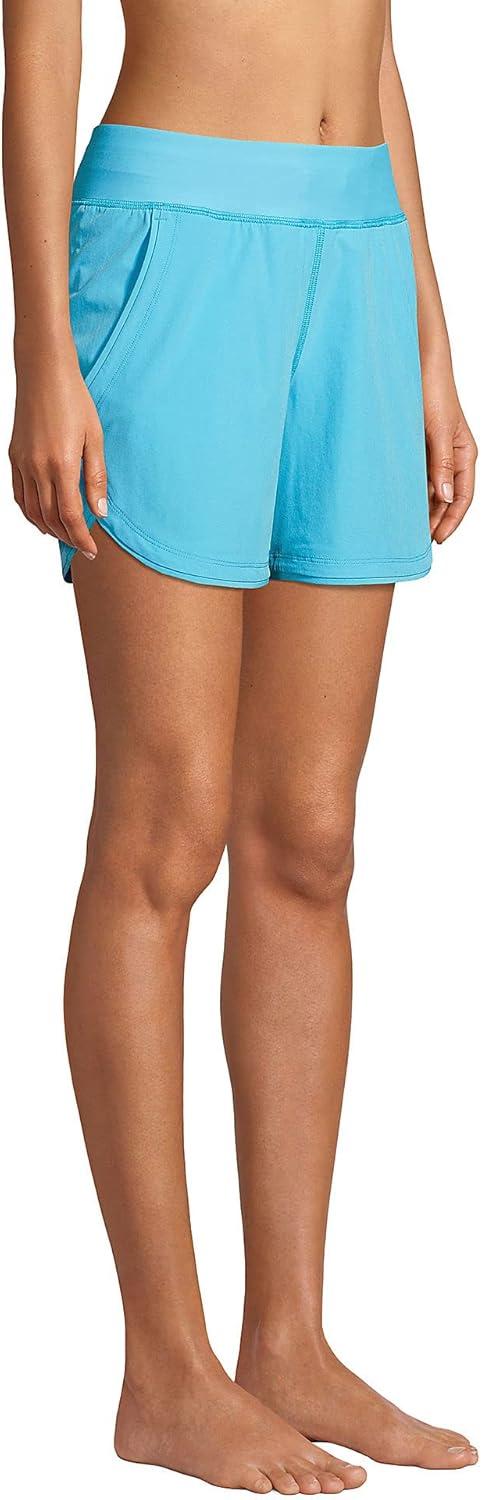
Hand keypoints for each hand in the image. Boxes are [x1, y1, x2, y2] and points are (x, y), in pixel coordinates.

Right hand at [9, 338, 106, 559]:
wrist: (44, 373)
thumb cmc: (74, 400)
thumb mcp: (95, 438)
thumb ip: (97, 477)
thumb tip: (99, 512)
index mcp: (62, 464)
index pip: (70, 516)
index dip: (80, 538)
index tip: (91, 550)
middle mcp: (38, 468)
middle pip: (50, 518)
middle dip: (67, 537)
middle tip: (82, 545)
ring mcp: (22, 463)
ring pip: (32, 511)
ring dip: (48, 528)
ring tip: (64, 535)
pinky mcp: (14, 457)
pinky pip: (19, 495)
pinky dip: (30, 512)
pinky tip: (42, 516)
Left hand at [423, 355, 476, 543]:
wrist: (416, 363)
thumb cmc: (433, 390)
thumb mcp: (439, 430)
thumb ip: (442, 464)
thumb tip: (444, 497)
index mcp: (465, 454)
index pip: (463, 497)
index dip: (451, 521)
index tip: (436, 539)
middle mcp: (452, 456)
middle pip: (446, 498)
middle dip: (435, 520)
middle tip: (417, 541)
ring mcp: (435, 452)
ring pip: (431, 489)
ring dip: (421, 508)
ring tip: (405, 527)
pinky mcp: (418, 447)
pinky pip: (416, 476)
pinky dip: (410, 491)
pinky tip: (397, 502)